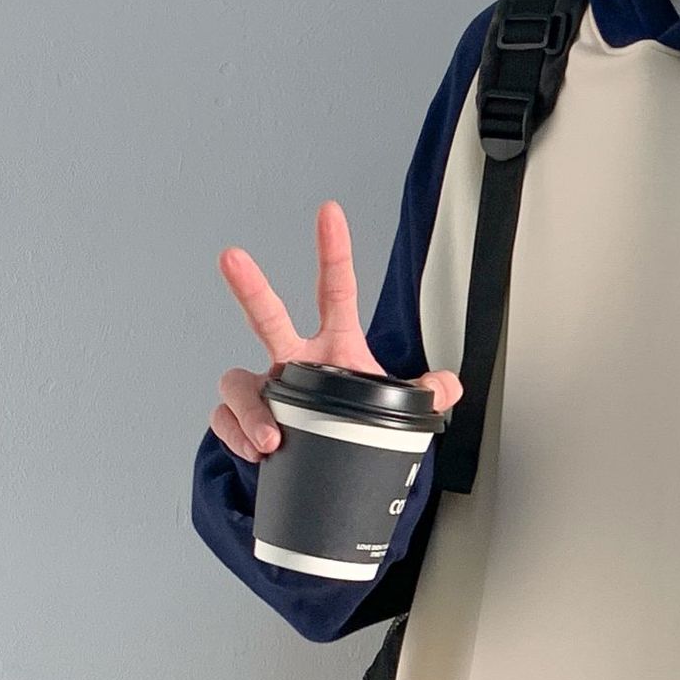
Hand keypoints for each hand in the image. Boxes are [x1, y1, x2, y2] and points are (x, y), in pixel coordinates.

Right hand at [209, 198, 462, 463]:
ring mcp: (266, 390)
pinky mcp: (244, 421)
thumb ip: (425, 394)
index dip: (334, 252)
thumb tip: (451, 385)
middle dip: (251, 287)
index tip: (330, 214)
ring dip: (251, 408)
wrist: (328, 465)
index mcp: (334, 347)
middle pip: (267, 317)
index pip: (335, 291)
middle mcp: (293, 361)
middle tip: (234, 257)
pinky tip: (258, 450)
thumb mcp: (396, 409)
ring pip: (237, 381)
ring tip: (270, 437)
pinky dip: (239, 436)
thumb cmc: (356, 425)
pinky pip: (228, 421)